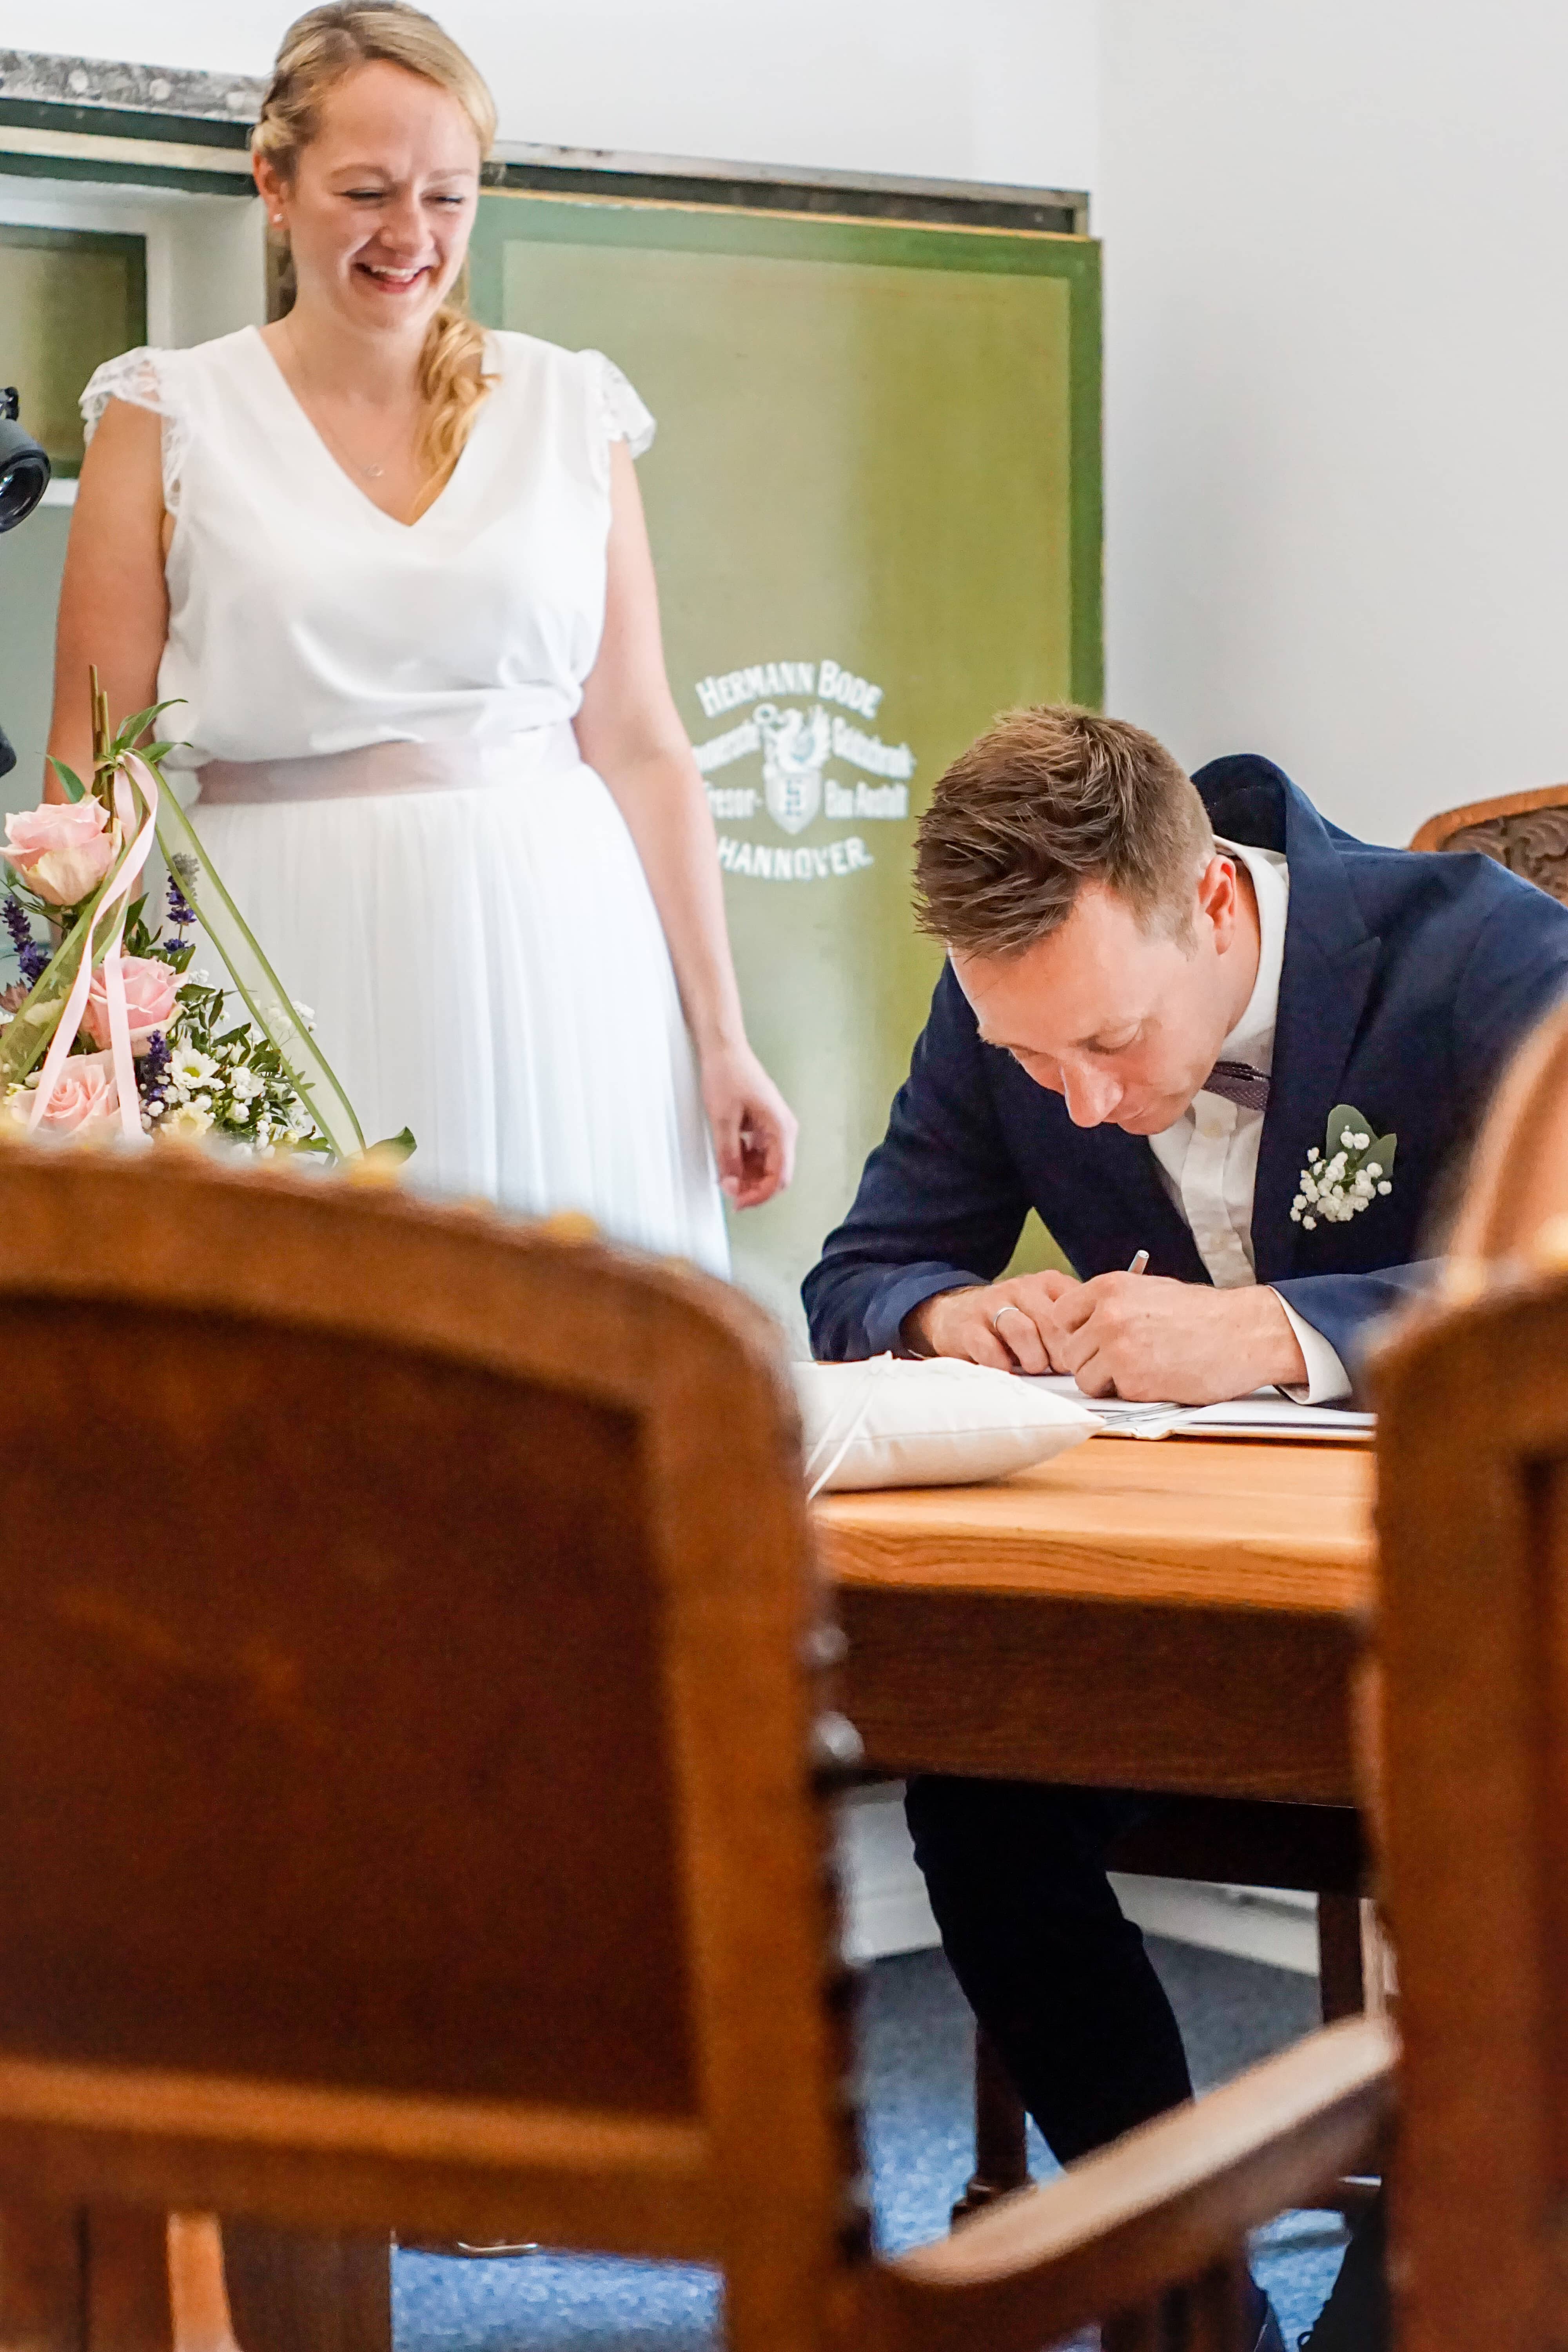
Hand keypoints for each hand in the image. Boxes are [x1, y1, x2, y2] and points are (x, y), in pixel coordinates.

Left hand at [700, 1039, 797, 1208]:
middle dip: (752, 1187)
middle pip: (775, 1173)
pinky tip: (728, 1159)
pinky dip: (744, 1161)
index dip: (759, 1195)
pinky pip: (759, 1152)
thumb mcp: (723, 1120)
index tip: (737, 1203)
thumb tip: (731, 1185)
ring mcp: (775, 1127)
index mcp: (781, 1129)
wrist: (724, 1049)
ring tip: (724, 1174)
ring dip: (747, 1175)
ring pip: (766, 1164)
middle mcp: (784, 1130)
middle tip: (727, 1192)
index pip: (779, 1177)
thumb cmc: (728, 1075)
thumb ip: (728, 1156)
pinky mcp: (764, 1124)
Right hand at [902, 1271, 1083, 1372]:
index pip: (1075, 1308)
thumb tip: (1103, 1356)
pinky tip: (1007, 1370)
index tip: (1084, 1357)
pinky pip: (987, 1345)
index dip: (1082, 1338)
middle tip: (1063, 1369)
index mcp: (1048, 1284)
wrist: (957, 1313)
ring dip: (1033, 1357)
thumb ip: (1074, 1326)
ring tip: (1036, 1368)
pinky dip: (1000, 1363)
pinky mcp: (968, 1325)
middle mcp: (1020, 1289)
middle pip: (1050, 1320)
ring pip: (1021, 1330)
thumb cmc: (1016, 1323)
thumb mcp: (1048, 1314)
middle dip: (1060, 1351)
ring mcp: (992, 1305)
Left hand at [1049, 1275, 1308, 1402]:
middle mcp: (1108, 1316)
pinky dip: (1128, 1393)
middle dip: (1090, 1360)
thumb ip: (1112, 1305)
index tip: (1090, 1339)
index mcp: (1110, 1288)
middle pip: (1069, 1350)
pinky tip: (1155, 1379)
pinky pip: (1111, 1395)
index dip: (1075, 1331)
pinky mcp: (1135, 1381)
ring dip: (1105, 1381)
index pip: (1060, 1314)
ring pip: (1083, 1378)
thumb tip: (1083, 1323)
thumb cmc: (1203, 1314)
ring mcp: (1119, 1349)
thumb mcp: (1150, 1291)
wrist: (1244, 1333)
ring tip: (1138, 1370)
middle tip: (1120, 1360)